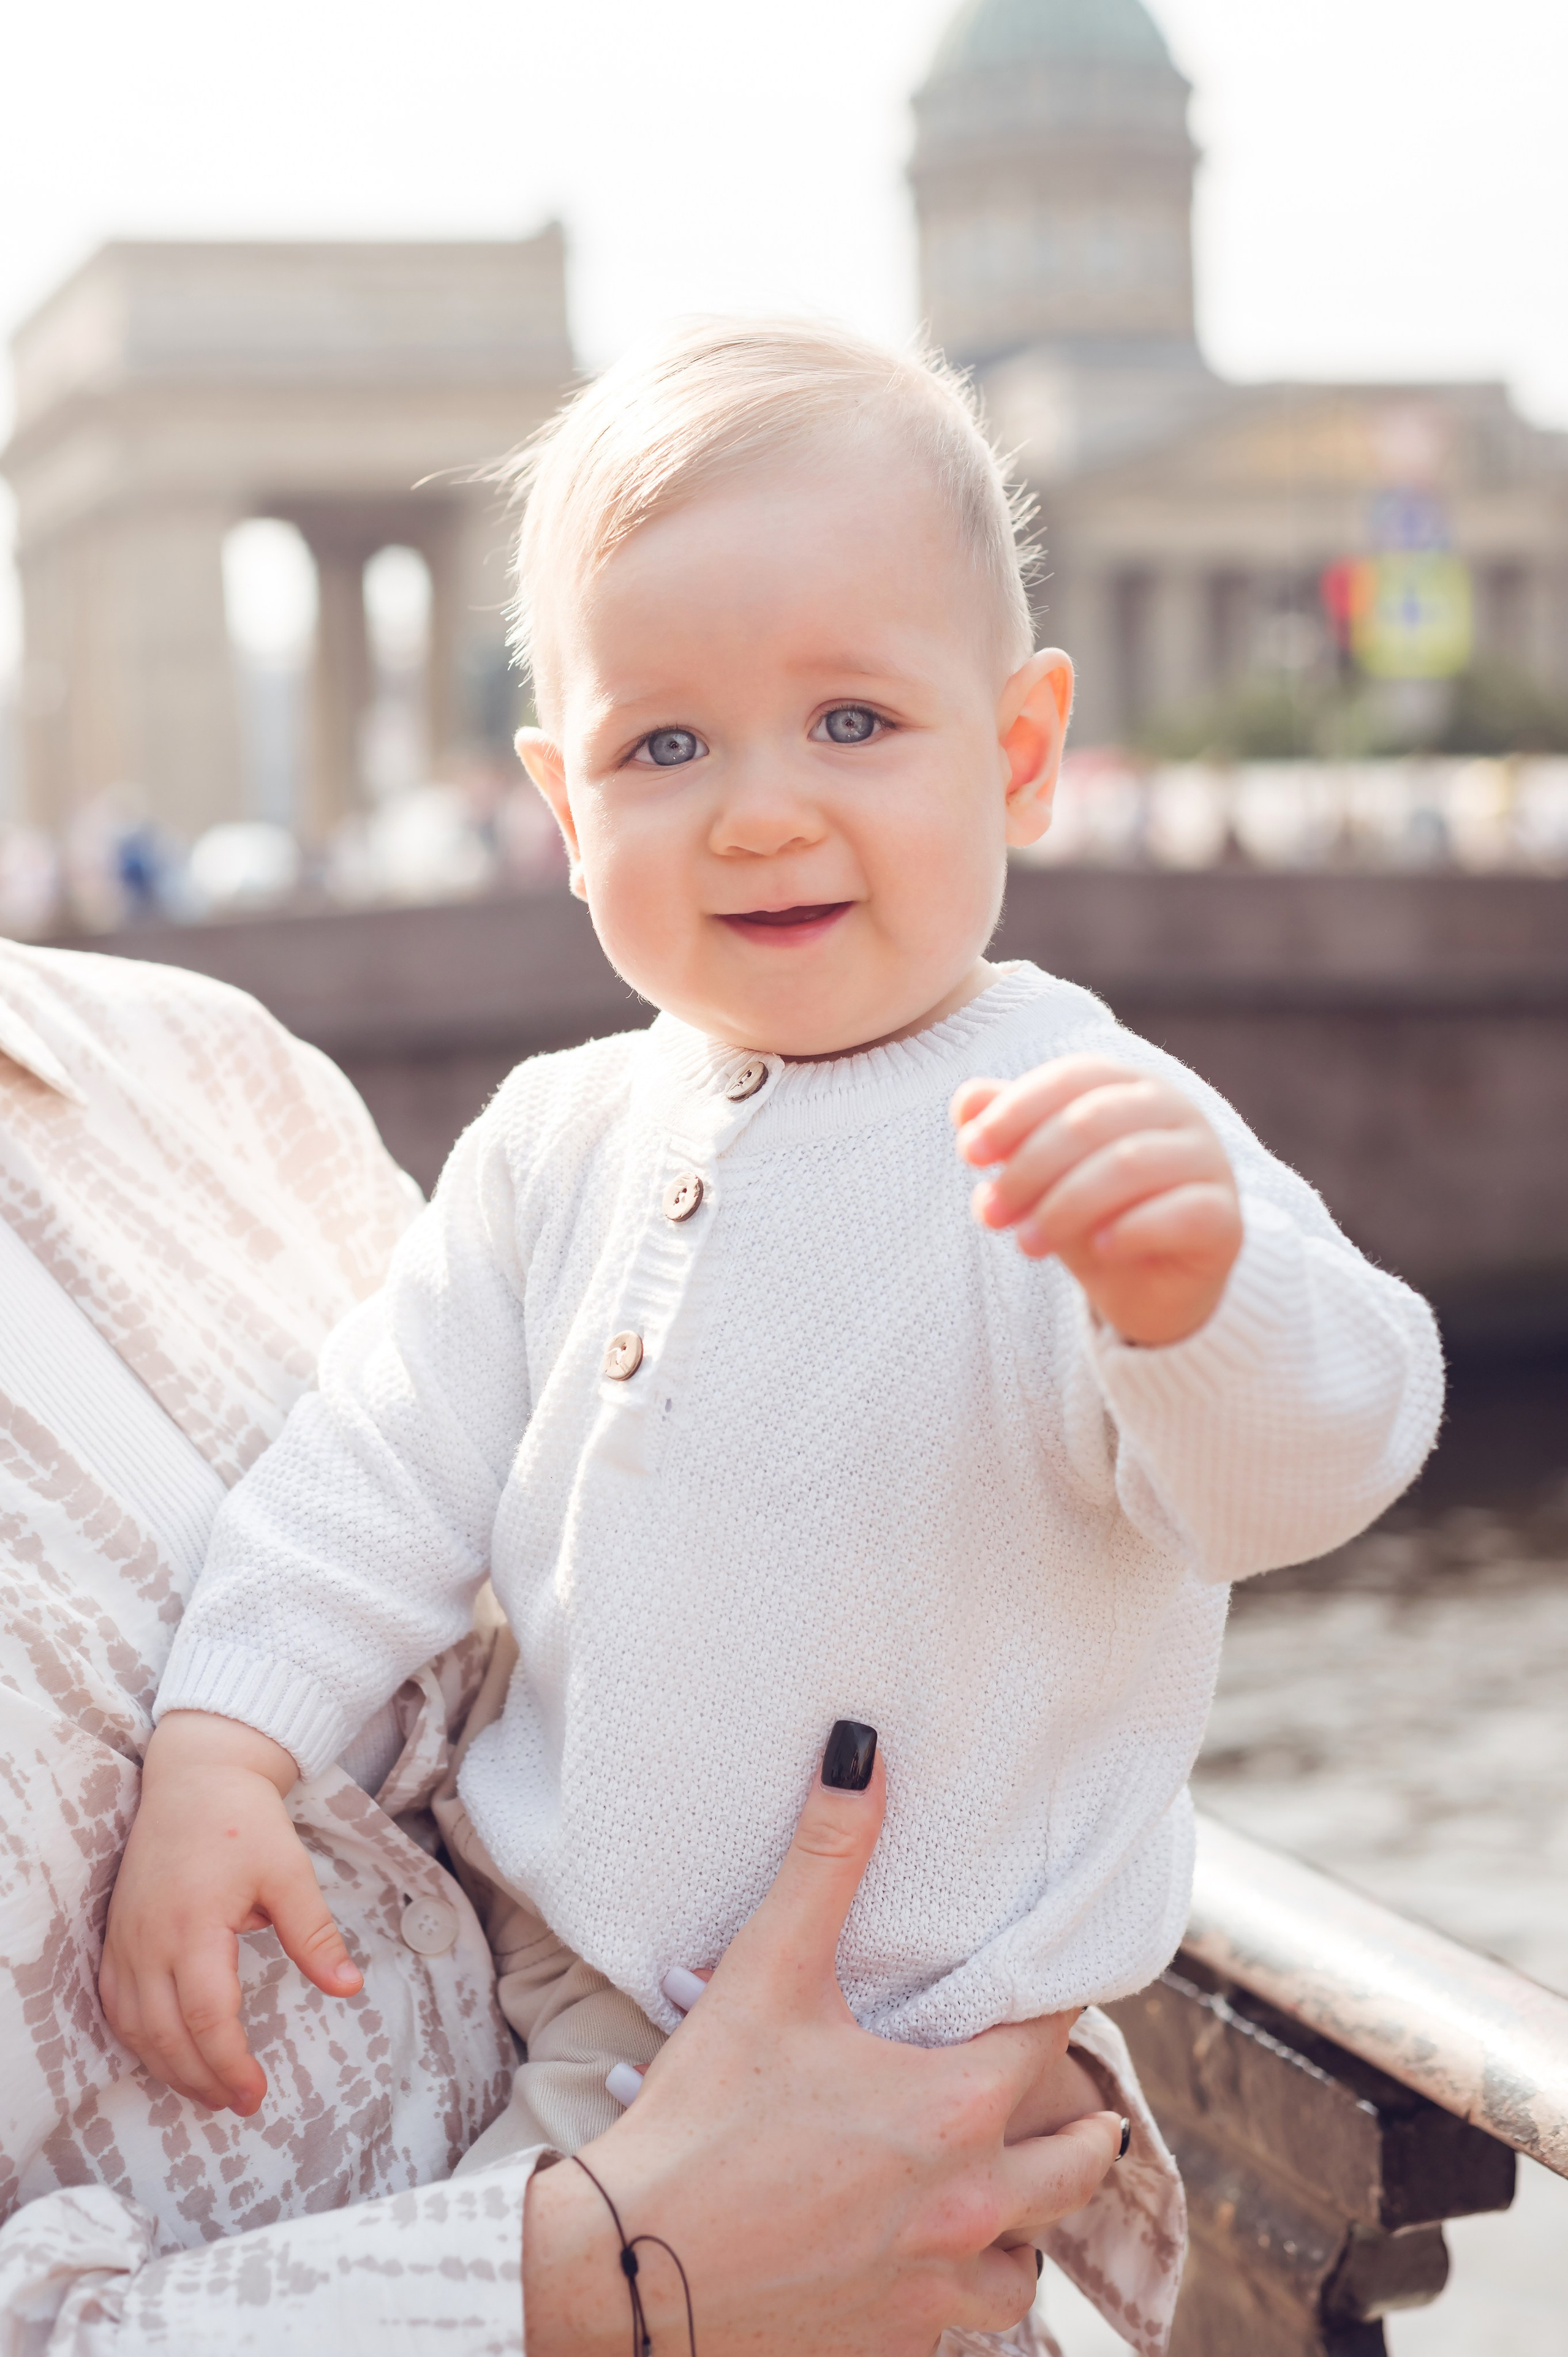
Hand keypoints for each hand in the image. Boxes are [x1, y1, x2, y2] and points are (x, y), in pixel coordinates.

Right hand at [100, 1711, 361, 2114]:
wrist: (195, 1776)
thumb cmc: (243, 1820)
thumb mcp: (289, 1871)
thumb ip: (314, 1934)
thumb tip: (349, 1986)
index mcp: (193, 1925)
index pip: (206, 2016)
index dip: (229, 2063)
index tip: (256, 2093)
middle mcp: (148, 1940)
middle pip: (166, 2034)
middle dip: (202, 2078)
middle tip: (239, 2103)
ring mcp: (125, 1940)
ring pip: (135, 2027)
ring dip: (169, 2067)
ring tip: (209, 2090)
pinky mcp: (116, 1935)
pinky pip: (116, 2005)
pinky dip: (140, 2038)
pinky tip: (167, 2052)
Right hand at [524, 1735, 1124, 2356]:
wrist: (624, 2273)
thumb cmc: (701, 2120)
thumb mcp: (767, 1975)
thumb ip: (825, 1861)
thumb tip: (860, 1753)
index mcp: (954, 2113)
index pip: (1050, 2041)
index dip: (1055, 2005)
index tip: (1054, 1989)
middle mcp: (967, 2209)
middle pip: (1077, 2168)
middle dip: (1080, 2134)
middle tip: (1075, 2111)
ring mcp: (932, 2292)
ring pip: (1025, 2268)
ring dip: (1019, 2230)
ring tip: (996, 2197)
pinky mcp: (889, 2350)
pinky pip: (958, 2326)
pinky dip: (949, 2291)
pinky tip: (915, 2264)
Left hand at [954, 1054, 1242, 1345]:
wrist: (1148, 1288)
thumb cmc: (1090, 1214)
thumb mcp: (1040, 1174)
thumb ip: (1010, 1131)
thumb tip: (966, 1100)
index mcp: (1129, 1085)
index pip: (1070, 1077)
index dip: (1015, 1111)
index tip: (969, 1153)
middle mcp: (1176, 1109)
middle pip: (1092, 1120)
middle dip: (1029, 1167)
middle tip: (988, 1213)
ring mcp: (1208, 1161)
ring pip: (1130, 1165)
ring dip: (1065, 1205)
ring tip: (1026, 1244)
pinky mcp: (1227, 1219)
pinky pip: (1183, 1212)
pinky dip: (1133, 1228)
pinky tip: (1098, 1250)